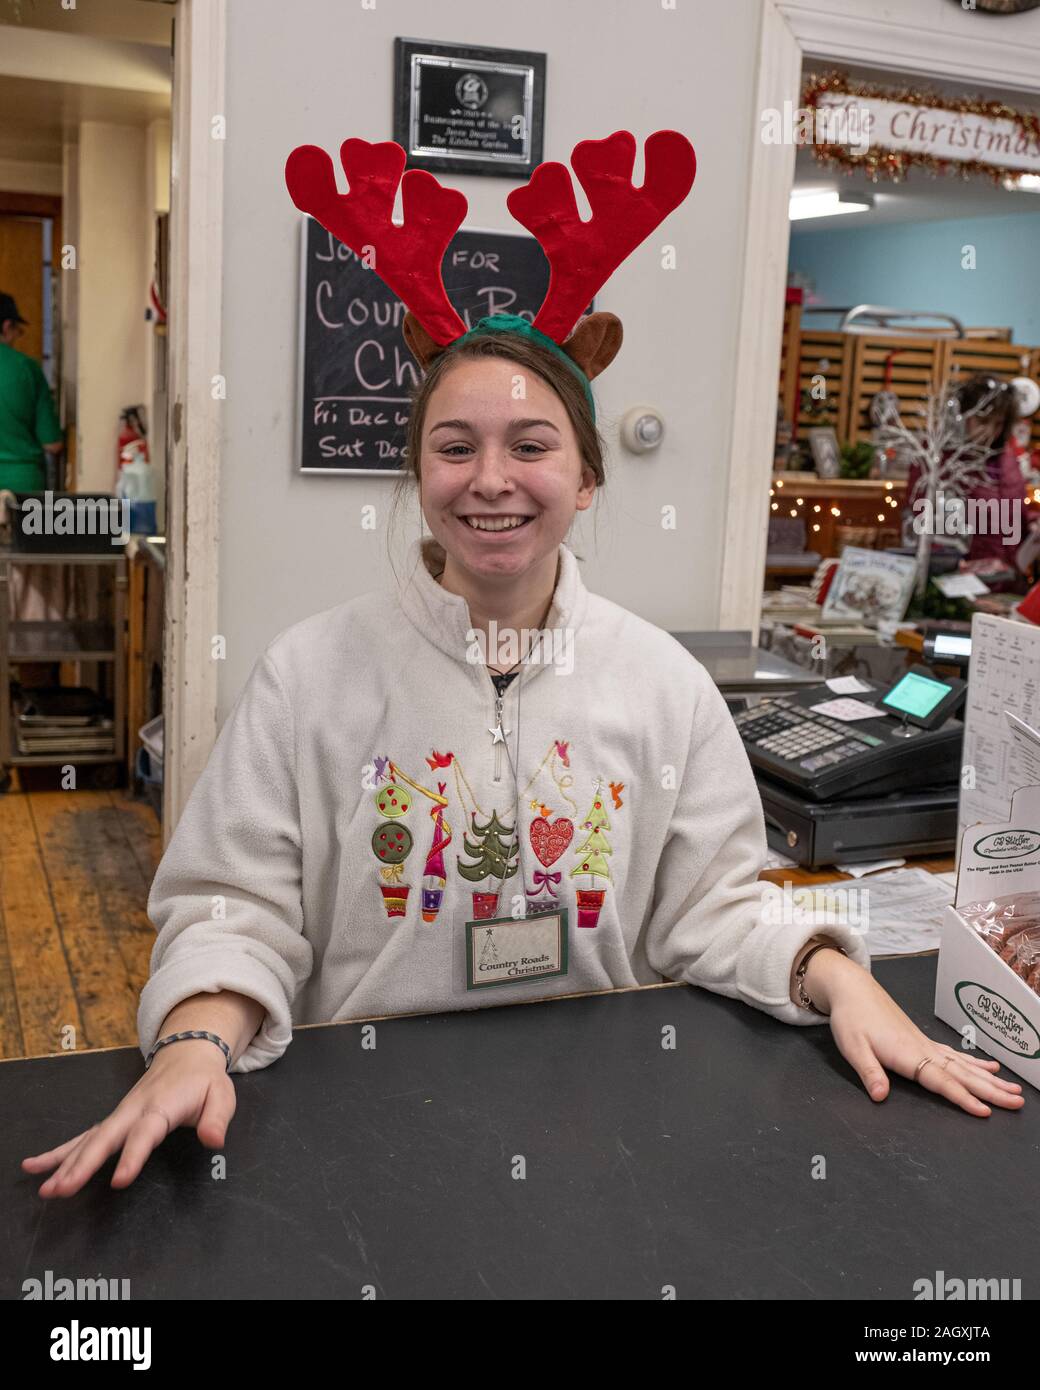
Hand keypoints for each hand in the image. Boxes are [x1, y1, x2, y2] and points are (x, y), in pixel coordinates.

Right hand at [21, 1039, 235, 1196]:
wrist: (187, 1053)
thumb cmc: (204, 1080)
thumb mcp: (222, 1094)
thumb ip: (217, 1119)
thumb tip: (213, 1140)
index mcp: (161, 1105)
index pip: (145, 1132)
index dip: (132, 1156)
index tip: (118, 1180)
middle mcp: (133, 1110)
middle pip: (105, 1138)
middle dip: (82, 1164)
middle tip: (62, 1189)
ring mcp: (119, 1114)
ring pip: (88, 1140)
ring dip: (65, 1163)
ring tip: (46, 1188)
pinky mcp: (112, 1120)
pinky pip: (83, 1137)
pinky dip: (58, 1152)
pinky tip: (35, 1166)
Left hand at [806, 949, 1025, 1116]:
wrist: (853, 989)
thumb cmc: (851, 1017)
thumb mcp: (852, 1047)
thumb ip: (869, 1072)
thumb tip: (880, 1096)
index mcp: (907, 1054)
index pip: (941, 1081)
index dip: (963, 1098)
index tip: (986, 1111)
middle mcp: (923, 1049)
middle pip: (962, 1074)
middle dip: (991, 1090)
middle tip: (1017, 1103)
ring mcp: (925, 1044)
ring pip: (964, 1065)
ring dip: (990, 1079)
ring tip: (1014, 1091)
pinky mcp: (923, 1040)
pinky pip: (955, 1055)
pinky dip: (974, 1062)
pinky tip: (990, 1067)